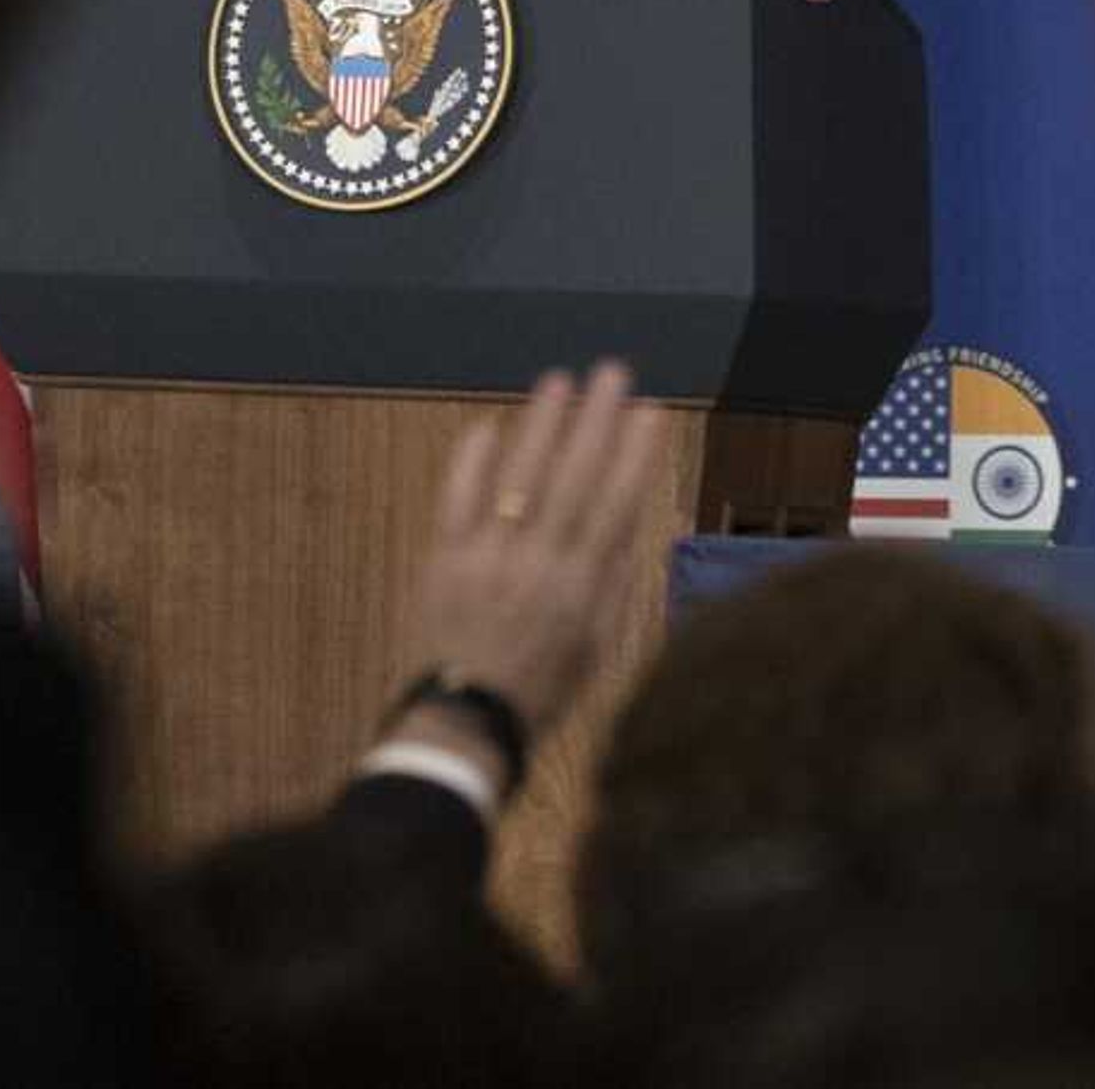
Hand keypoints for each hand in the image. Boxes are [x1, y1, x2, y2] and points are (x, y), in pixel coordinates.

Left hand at [393, 363, 667, 761]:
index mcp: (582, 590)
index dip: (635, 454)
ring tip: (558, 382)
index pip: (616, 505)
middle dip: (596, 421)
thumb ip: (614, 581)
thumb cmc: (541, 690)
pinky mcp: (443, 560)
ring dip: (540, 425)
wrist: (466, 722)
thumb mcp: (596, 647)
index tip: (650, 411)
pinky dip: (472, 461)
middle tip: (613, 373)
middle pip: (572, 478)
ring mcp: (487, 558)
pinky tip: (488, 427)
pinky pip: (458, 499)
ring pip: (519, 478)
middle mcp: (538, 566)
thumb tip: (634, 520)